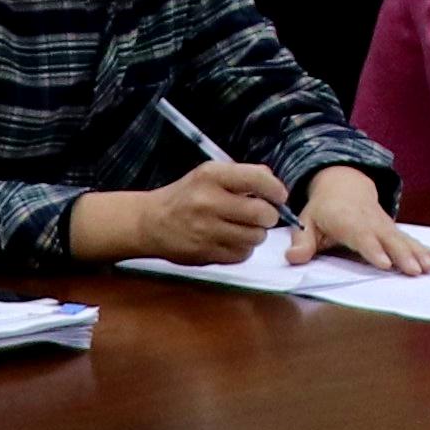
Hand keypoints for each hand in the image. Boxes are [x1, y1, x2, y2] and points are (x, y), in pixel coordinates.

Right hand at [86, 161, 288, 264]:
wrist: (150, 222)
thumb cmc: (186, 196)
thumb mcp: (209, 174)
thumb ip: (242, 176)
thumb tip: (273, 183)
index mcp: (211, 176)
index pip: (258, 180)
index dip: (276, 190)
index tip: (279, 196)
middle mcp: (208, 202)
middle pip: (262, 214)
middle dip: (269, 216)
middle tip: (263, 215)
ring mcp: (206, 230)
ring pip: (255, 237)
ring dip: (256, 234)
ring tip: (243, 227)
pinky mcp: (205, 253)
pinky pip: (242, 254)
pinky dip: (242, 249)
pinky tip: (231, 240)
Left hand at [289, 167, 429, 274]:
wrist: (344, 184)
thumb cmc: (324, 209)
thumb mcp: (306, 221)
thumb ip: (302, 241)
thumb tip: (293, 257)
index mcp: (347, 219)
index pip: (361, 236)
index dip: (373, 249)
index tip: (385, 263)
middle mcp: (371, 222)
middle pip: (389, 239)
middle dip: (403, 255)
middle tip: (416, 270)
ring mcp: (386, 226)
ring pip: (404, 240)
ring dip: (419, 253)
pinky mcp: (395, 231)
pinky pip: (412, 240)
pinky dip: (428, 249)